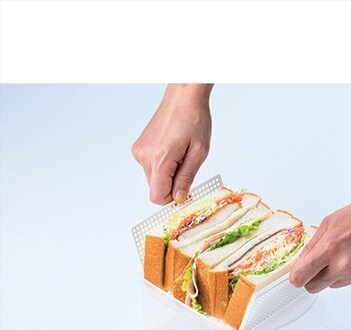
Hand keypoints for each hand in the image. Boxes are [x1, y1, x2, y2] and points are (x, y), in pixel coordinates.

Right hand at [132, 84, 212, 204]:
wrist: (184, 96)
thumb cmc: (194, 119)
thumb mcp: (199, 153)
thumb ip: (187, 178)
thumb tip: (179, 198)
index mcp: (160, 158)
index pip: (157, 196)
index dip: (172, 199)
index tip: (185, 192)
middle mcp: (145, 156)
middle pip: (155, 189)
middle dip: (172, 185)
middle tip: (187, 166)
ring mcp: (140, 151)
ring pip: (154, 179)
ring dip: (168, 174)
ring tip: (181, 154)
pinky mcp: (139, 147)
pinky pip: (151, 167)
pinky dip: (163, 165)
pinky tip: (173, 149)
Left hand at [290, 100, 350, 292]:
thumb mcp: (330, 222)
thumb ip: (313, 246)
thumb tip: (301, 262)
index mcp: (330, 249)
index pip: (300, 277)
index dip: (296, 276)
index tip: (297, 273)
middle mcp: (344, 266)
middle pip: (314, 287)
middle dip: (312, 278)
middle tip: (319, 264)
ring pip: (333, 285)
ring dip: (334, 274)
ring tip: (346, 252)